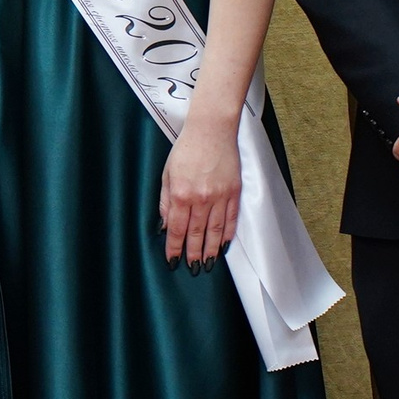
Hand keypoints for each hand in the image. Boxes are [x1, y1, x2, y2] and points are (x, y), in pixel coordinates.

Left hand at [160, 115, 241, 267]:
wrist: (211, 131)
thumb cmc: (186, 150)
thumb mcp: (166, 174)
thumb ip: (165, 201)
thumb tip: (165, 224)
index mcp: (181, 194)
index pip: (177, 229)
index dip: (175, 247)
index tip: (173, 260)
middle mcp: (201, 198)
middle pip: (196, 233)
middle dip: (193, 254)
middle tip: (192, 268)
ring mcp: (220, 196)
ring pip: (215, 230)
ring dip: (210, 249)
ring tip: (207, 263)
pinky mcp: (233, 192)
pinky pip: (231, 218)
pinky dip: (227, 234)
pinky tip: (223, 245)